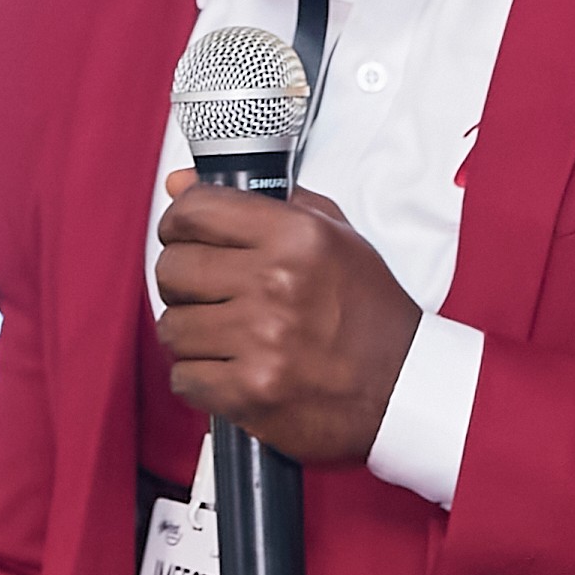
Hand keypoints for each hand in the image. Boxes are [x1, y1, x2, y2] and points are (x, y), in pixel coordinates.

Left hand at [154, 175, 424, 469]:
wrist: (403, 388)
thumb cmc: (367, 313)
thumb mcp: (331, 237)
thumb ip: (257, 202)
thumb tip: (179, 183)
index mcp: (296, 236)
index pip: (193, 212)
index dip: (178, 225)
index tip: (185, 239)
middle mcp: (277, 283)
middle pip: (172, 269)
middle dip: (181, 283)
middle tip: (208, 294)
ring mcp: (262, 340)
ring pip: (172, 327)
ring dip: (192, 334)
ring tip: (226, 336)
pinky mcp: (250, 391)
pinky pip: (183, 377)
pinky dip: (200, 378)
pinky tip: (231, 370)